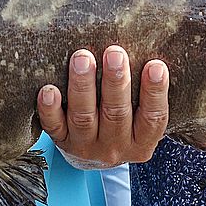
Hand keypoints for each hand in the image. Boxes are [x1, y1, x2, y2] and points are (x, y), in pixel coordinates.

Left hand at [37, 45, 168, 166]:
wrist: (93, 159)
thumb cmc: (123, 124)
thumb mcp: (141, 118)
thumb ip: (145, 93)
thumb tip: (152, 46)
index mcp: (141, 142)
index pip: (152, 118)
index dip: (155, 92)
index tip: (156, 65)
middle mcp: (115, 147)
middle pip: (116, 114)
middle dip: (115, 82)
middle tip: (114, 52)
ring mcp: (86, 146)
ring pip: (84, 117)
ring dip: (83, 86)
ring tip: (82, 58)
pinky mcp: (61, 142)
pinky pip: (54, 126)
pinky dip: (50, 109)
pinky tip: (49, 90)